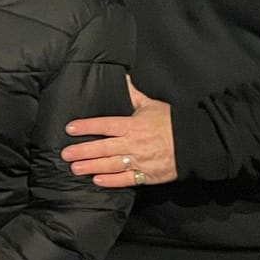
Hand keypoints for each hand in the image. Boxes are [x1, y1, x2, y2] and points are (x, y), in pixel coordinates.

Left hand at [61, 75, 176, 188]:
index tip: (70, 129)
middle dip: (83, 151)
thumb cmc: (171, 122)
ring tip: (75, 168)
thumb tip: (122, 78)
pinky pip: (126, 179)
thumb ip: (133, 95)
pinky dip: (111, 181)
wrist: (194, 143)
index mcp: (133, 125)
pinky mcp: (147, 175)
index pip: (105, 125)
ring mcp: (140, 160)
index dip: (87, 127)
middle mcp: (134, 143)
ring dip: (91, 166)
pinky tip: (97, 180)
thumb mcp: (151, 105)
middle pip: (103, 147)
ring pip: (111, 164)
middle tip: (65, 154)